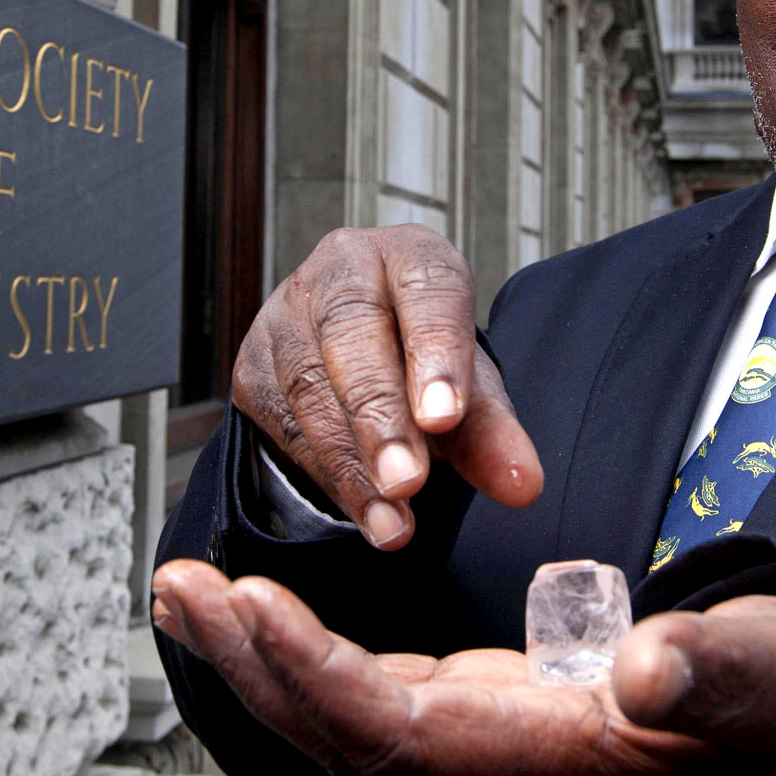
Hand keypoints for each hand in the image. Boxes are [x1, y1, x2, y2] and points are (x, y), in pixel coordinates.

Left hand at [151, 559, 775, 775]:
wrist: (773, 725)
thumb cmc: (766, 698)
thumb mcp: (764, 671)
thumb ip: (713, 668)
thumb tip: (651, 667)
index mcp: (541, 754)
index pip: (398, 727)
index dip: (317, 671)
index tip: (253, 601)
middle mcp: (486, 759)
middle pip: (339, 729)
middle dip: (253, 661)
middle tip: (181, 587)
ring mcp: (469, 738)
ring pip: (336, 714)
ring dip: (257, 655)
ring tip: (188, 591)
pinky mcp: (465, 708)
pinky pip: (358, 691)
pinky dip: (298, 650)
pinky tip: (258, 610)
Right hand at [232, 225, 542, 548]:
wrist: (356, 356)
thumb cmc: (423, 360)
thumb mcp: (469, 390)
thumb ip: (493, 433)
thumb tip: (522, 485)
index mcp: (410, 255)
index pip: (426, 289)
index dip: (436, 351)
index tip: (444, 419)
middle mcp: (341, 267)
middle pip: (351, 330)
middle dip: (380, 413)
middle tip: (409, 482)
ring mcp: (285, 312)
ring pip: (308, 382)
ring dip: (350, 461)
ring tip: (392, 520)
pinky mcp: (252, 363)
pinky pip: (283, 420)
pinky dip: (324, 471)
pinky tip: (360, 508)